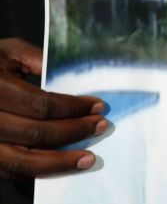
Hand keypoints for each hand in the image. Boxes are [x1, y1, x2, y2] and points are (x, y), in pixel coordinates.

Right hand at [0, 38, 107, 179]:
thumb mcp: (7, 51)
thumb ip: (37, 59)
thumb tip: (73, 75)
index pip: (41, 104)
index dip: (73, 107)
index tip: (98, 107)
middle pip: (35, 133)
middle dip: (74, 131)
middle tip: (102, 127)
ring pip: (22, 161)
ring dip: (60, 163)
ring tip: (88, 159)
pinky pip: (9, 171)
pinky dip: (38, 172)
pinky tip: (60, 166)